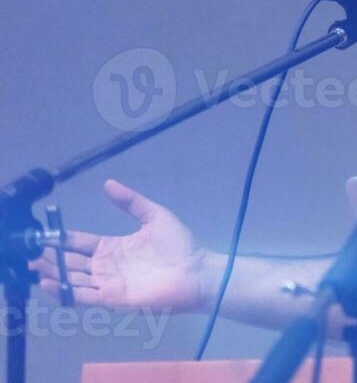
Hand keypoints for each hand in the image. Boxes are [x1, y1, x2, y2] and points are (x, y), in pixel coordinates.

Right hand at [30, 179, 209, 311]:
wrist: (199, 270)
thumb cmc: (179, 244)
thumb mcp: (154, 216)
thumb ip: (131, 202)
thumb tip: (108, 183)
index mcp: (113, 247)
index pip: (80, 244)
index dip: (62, 240)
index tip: (44, 235)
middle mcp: (106, 266)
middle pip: (71, 263)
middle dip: (50, 258)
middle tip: (30, 253)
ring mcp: (108, 283)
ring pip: (73, 279)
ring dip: (53, 274)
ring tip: (33, 266)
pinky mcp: (114, 299)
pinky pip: (85, 296)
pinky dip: (66, 291)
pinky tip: (50, 283)